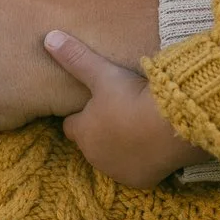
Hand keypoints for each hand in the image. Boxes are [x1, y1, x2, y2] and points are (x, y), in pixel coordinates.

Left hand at [44, 31, 204, 188]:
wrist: (170, 125)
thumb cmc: (131, 98)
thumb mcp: (102, 74)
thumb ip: (76, 58)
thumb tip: (48, 37)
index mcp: (82, 132)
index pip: (72, 126)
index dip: (82, 116)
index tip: (96, 104)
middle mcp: (95, 156)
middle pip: (92, 144)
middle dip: (101, 133)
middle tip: (121, 113)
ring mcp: (118, 171)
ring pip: (112, 159)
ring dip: (120, 148)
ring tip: (138, 128)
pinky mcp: (141, 181)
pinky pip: (136, 171)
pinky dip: (142, 162)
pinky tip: (153, 146)